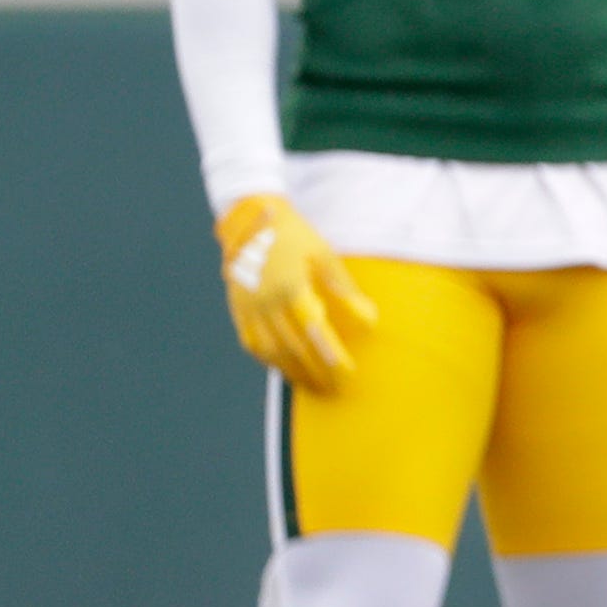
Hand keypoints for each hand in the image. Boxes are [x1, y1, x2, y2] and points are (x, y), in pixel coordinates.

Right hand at [216, 192, 374, 393]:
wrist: (250, 217)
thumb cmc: (295, 235)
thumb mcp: (325, 256)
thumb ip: (345, 290)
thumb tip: (370, 319)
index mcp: (290, 286)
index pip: (314, 330)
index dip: (330, 354)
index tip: (347, 372)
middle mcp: (265, 300)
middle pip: (292, 346)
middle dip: (314, 371)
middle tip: (334, 389)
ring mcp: (247, 306)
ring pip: (269, 349)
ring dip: (291, 371)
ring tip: (312, 385)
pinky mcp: (237, 307)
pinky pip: (251, 341)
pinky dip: (268, 358)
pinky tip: (284, 367)